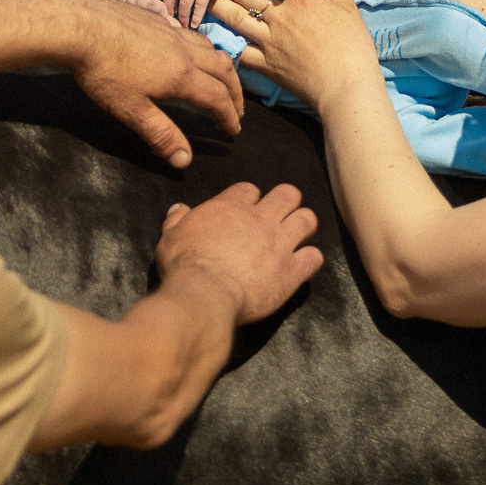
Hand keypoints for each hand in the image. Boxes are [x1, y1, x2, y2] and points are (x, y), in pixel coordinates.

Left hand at [68, 0, 245, 166]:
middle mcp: (183, 49)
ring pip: (207, 46)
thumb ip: (161, 134)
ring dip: (220, 65)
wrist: (79, 26)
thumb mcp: (131, 110)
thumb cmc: (104, 71)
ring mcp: (168, 30)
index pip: (217, 98)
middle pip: (223, 68)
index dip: (230, 116)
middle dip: (234, 90)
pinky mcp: (152, 18)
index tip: (234, 130)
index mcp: (182, 75)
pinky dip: (198, 46)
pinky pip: (187, 32)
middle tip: (237, 107)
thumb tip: (186, 161)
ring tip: (218, 78)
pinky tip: (184, 50)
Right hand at [155, 183, 323, 323]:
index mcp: (231, 207)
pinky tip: (301, 265)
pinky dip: (310, 259)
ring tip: (298, 235)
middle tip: (280, 217)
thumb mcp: (171, 237)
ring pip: (307, 219)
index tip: (247, 209)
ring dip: (303, 225)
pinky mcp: (292, 270)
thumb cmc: (184, 265)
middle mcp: (260, 219)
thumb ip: (177, 220)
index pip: (250, 189)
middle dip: (287, 201)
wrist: (205, 294)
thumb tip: (179, 209)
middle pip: (287, 194)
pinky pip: (315, 257)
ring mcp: (280, 243)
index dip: (250, 198)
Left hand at [208, 0, 377, 110]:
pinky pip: (239, 52)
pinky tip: (212, 37)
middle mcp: (280, 16)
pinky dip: (226, 44)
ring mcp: (269, 41)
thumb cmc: (354, 47)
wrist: (346, 88)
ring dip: (217, 4)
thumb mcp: (349, 9)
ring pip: (235, 18)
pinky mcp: (265, 64)